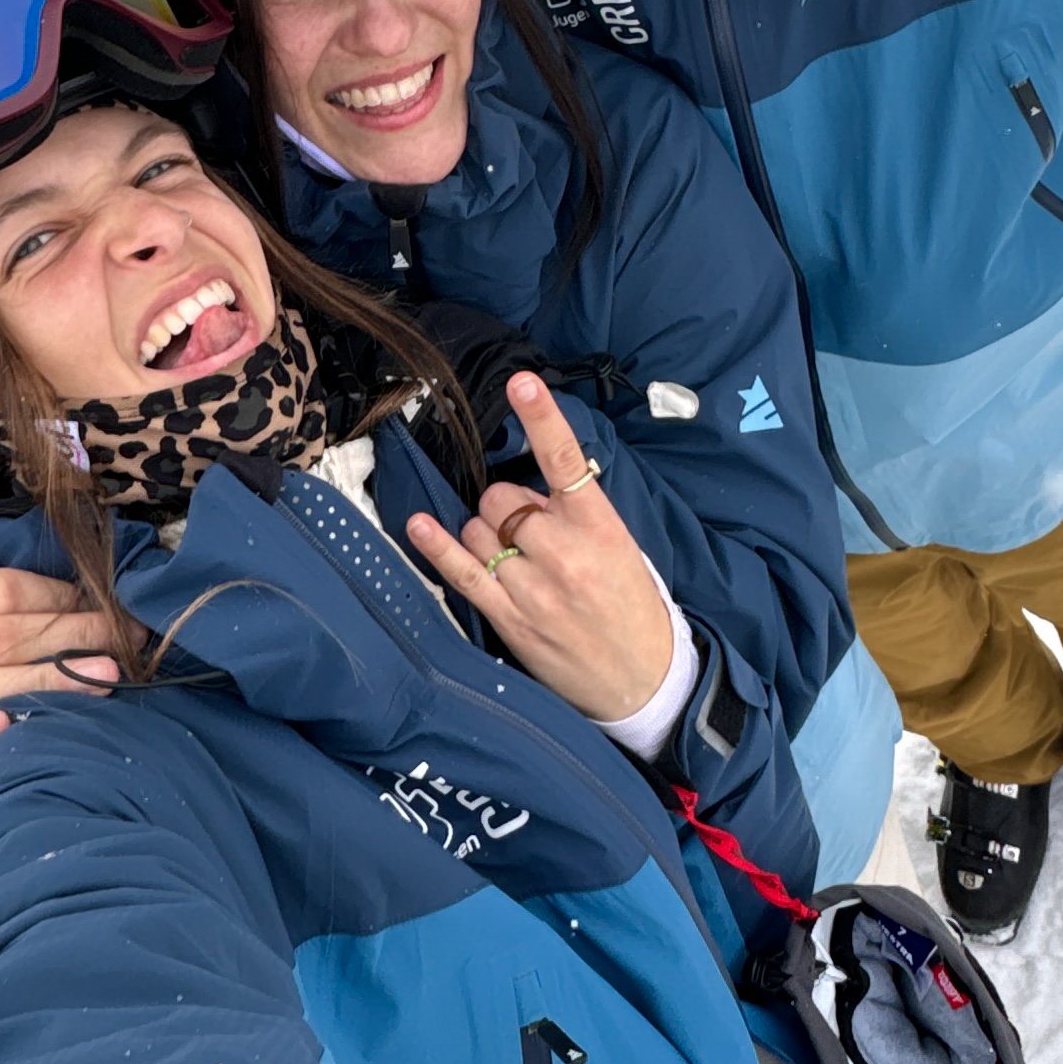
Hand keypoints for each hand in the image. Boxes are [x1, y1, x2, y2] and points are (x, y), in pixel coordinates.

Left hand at [406, 372, 673, 723]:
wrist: (644, 680)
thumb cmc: (632, 607)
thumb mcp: (622, 549)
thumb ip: (577, 514)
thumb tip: (529, 489)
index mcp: (600, 527)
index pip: (566, 461)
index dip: (543, 418)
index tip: (523, 383)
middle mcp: (563, 552)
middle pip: (502, 496)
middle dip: (507, 504)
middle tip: (530, 532)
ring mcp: (533, 587)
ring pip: (478, 528)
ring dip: (485, 533)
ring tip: (515, 559)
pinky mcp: (509, 618)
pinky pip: (461, 572)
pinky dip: (437, 545)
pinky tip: (419, 524)